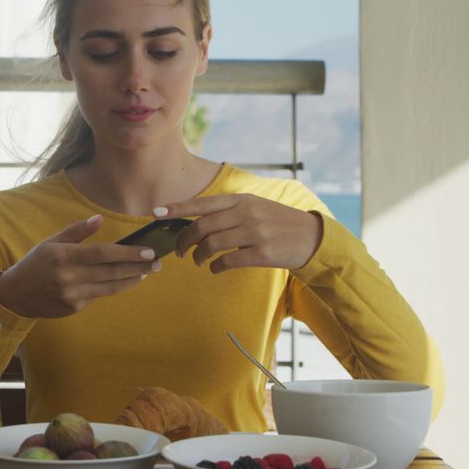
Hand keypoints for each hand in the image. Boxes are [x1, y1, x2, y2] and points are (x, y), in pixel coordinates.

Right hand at [0, 215, 159, 317]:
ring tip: (146, 272)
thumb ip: (77, 231)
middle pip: (112, 272)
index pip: (103, 254)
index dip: (128, 253)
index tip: (148, 251)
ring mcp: (72, 295)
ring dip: (132, 280)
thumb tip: (99, 219)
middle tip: (157, 263)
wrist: (15, 294)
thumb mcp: (51, 242)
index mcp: (63, 256)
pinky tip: (125, 281)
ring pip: (110, 287)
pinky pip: (98, 296)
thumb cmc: (35, 264)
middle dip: (138, 267)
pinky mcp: (73, 308)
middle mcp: (68, 277)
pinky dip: (113, 287)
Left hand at [155, 194, 322, 274]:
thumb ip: (228, 211)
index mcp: (241, 200)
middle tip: (180, 252)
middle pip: (202, 227)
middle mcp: (246, 213)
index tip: (157, 213)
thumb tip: (195, 222)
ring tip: (198, 261)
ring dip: (198, 256)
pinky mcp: (263, 253)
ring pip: (212, 245)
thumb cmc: (277, 223)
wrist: (311, 237)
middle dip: (184, 241)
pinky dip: (215, 267)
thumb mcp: (255, 207)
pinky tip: (214, 268)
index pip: (202, 203)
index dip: (177, 208)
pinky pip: (228, 261)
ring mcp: (255, 233)